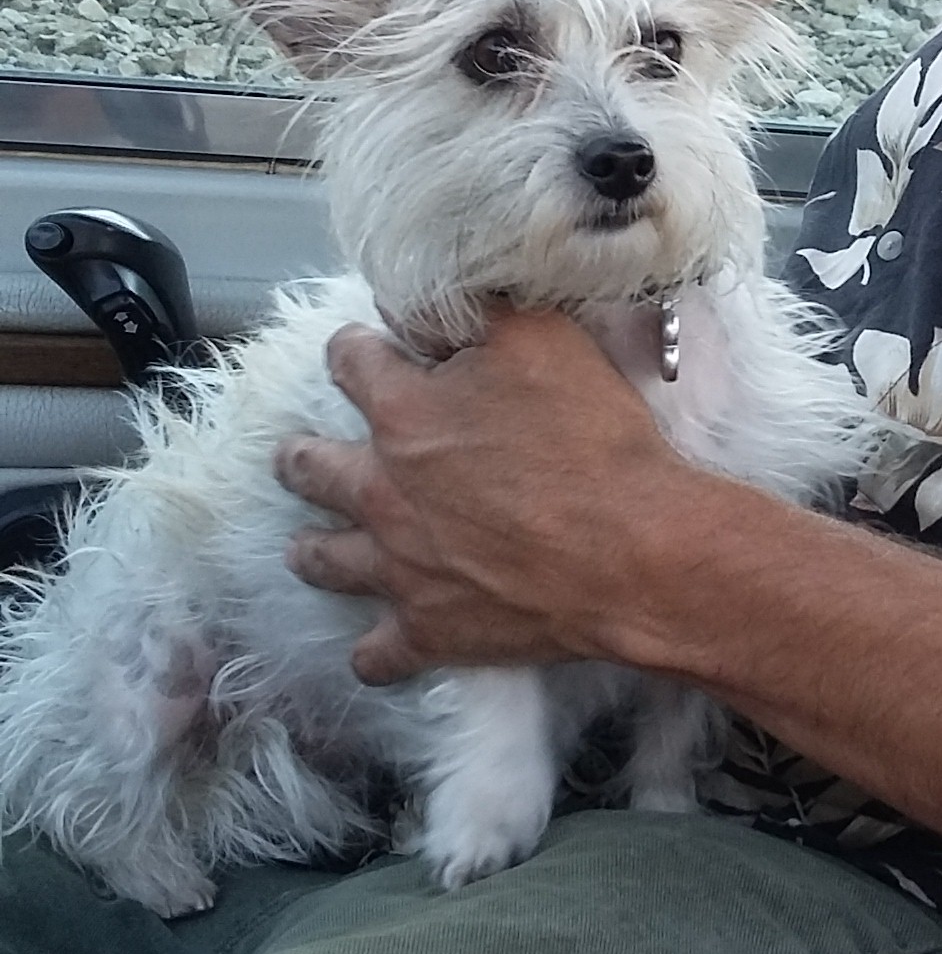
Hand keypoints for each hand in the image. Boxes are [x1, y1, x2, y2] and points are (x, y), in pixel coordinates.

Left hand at [277, 307, 699, 682]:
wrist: (633, 549)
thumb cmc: (592, 440)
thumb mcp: (543, 338)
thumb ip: (481, 310)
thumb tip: (431, 298)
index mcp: (404, 412)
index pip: (352, 362)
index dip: (357, 349)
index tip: (365, 348)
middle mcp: (383, 490)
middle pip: (313, 468)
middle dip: (301, 457)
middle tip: (297, 456)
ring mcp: (400, 567)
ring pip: (326, 560)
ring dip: (313, 550)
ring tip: (306, 548)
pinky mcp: (430, 632)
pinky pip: (379, 655)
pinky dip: (373, 654)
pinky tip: (372, 653)